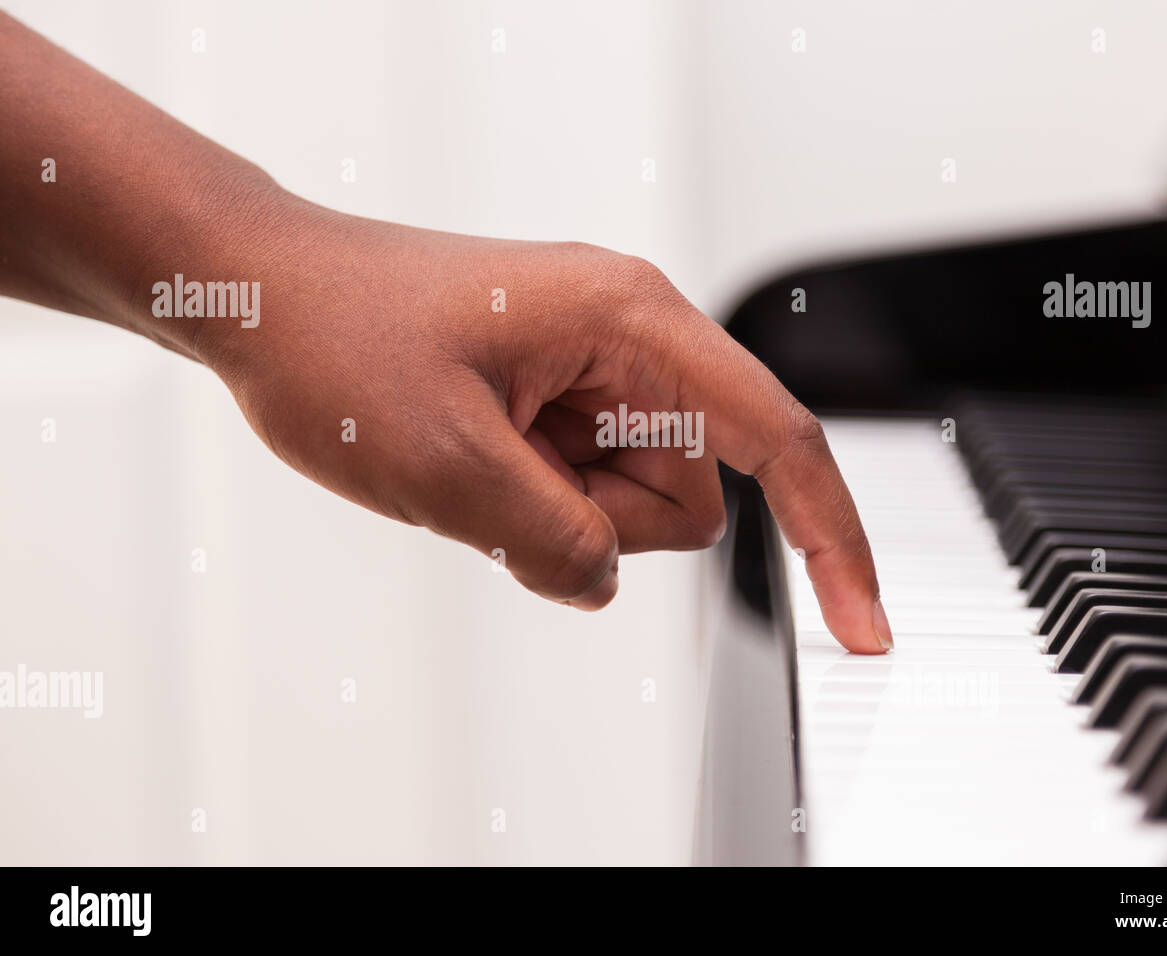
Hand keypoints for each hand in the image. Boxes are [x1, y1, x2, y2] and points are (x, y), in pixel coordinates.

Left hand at [191, 194, 892, 651]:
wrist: (263, 297)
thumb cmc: (340, 339)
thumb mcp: (449, 466)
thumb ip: (557, 543)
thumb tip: (603, 575)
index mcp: (632, 322)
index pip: (777, 439)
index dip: (835, 539)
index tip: (866, 625)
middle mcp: (630, 339)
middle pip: (690, 490)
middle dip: (605, 522)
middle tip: (503, 483)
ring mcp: (593, 372)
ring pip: (633, 503)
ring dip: (559, 515)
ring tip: (475, 462)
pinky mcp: (559, 403)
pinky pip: (585, 493)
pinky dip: (535, 506)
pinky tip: (474, 461)